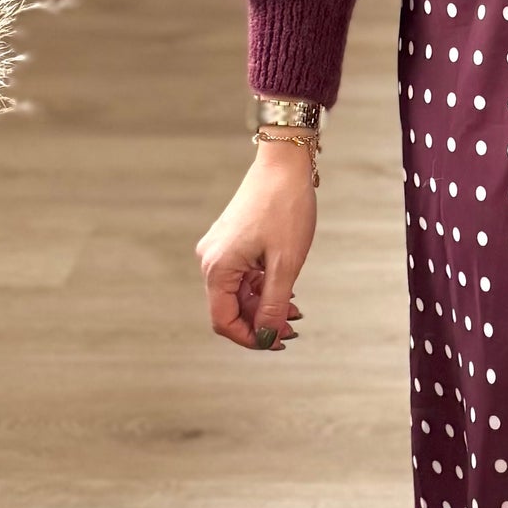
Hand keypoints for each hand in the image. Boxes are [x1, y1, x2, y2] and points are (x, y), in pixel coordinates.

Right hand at [196, 144, 313, 350]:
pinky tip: (286, 291)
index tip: (277, 342)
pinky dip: (262, 287)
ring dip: (264, 306)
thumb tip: (266, 336)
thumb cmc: (286, 208)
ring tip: (295, 311)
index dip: (250, 338)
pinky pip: (242, 276)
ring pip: (238, 293)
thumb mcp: (286, 264)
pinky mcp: (230, 241)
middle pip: (230, 309)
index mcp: (218, 267)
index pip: (223, 321)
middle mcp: (211, 260)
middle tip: (293, 328)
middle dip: (261, 322)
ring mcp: (219, 249)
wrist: (284, 165)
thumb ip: (274, 305)